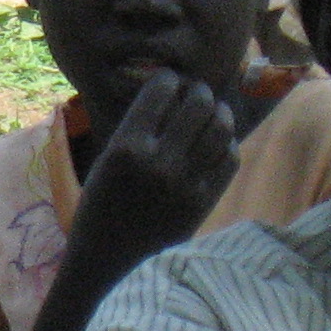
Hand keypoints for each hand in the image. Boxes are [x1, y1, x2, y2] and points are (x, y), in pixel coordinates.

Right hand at [72, 69, 237, 253]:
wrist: (110, 252)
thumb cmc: (102, 200)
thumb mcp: (108, 157)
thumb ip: (138, 127)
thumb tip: (173, 93)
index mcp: (126, 147)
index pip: (160, 92)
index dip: (169, 78)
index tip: (170, 79)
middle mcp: (159, 162)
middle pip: (198, 105)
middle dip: (200, 90)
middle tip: (196, 92)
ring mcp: (186, 183)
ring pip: (220, 129)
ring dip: (219, 112)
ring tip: (214, 111)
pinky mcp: (204, 202)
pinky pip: (229, 159)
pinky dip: (227, 142)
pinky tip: (217, 141)